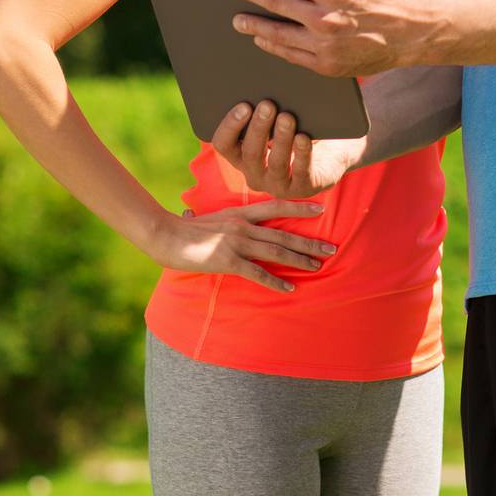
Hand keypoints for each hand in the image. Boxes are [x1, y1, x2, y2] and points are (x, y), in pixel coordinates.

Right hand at [156, 197, 334, 292]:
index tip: (321, 208)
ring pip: (276, 251)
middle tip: (332, 248)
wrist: (163, 235)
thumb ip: (202, 217)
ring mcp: (237, 242)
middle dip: (310, 241)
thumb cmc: (178, 229)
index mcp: (239, 213)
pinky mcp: (228, 260)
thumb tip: (189, 213)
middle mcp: (243, 225)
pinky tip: (289, 289)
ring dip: (300, 260)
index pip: (276, 206)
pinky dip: (275, 282)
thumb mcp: (197, 218)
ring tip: (318, 266)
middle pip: (284, 233)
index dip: (299, 206)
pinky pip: (257, 273)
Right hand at [211, 98, 366, 197]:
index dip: (230, 126)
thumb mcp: (276, 121)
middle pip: (250, 153)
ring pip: (276, 164)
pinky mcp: (304, 187)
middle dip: (259, 128)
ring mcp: (278, 185)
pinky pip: (301, 172)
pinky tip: (304, 138)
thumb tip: (258, 83)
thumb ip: (263, 111)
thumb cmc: (296, 129)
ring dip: (281, 139)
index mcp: (241, 157)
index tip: (244, 105)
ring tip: (288, 117)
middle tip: (268, 105)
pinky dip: (302, 154)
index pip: (224, 144)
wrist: (331, 150)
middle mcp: (255, 174)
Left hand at [224, 0, 439, 75]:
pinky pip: (292, 56)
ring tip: (237, 19)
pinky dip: (274, 47)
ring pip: (278, 34)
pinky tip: (263, 39)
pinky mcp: (328, 66)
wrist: (416, 33)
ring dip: (254, 24)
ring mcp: (325, 45)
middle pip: (275, 4)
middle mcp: (324, 18)